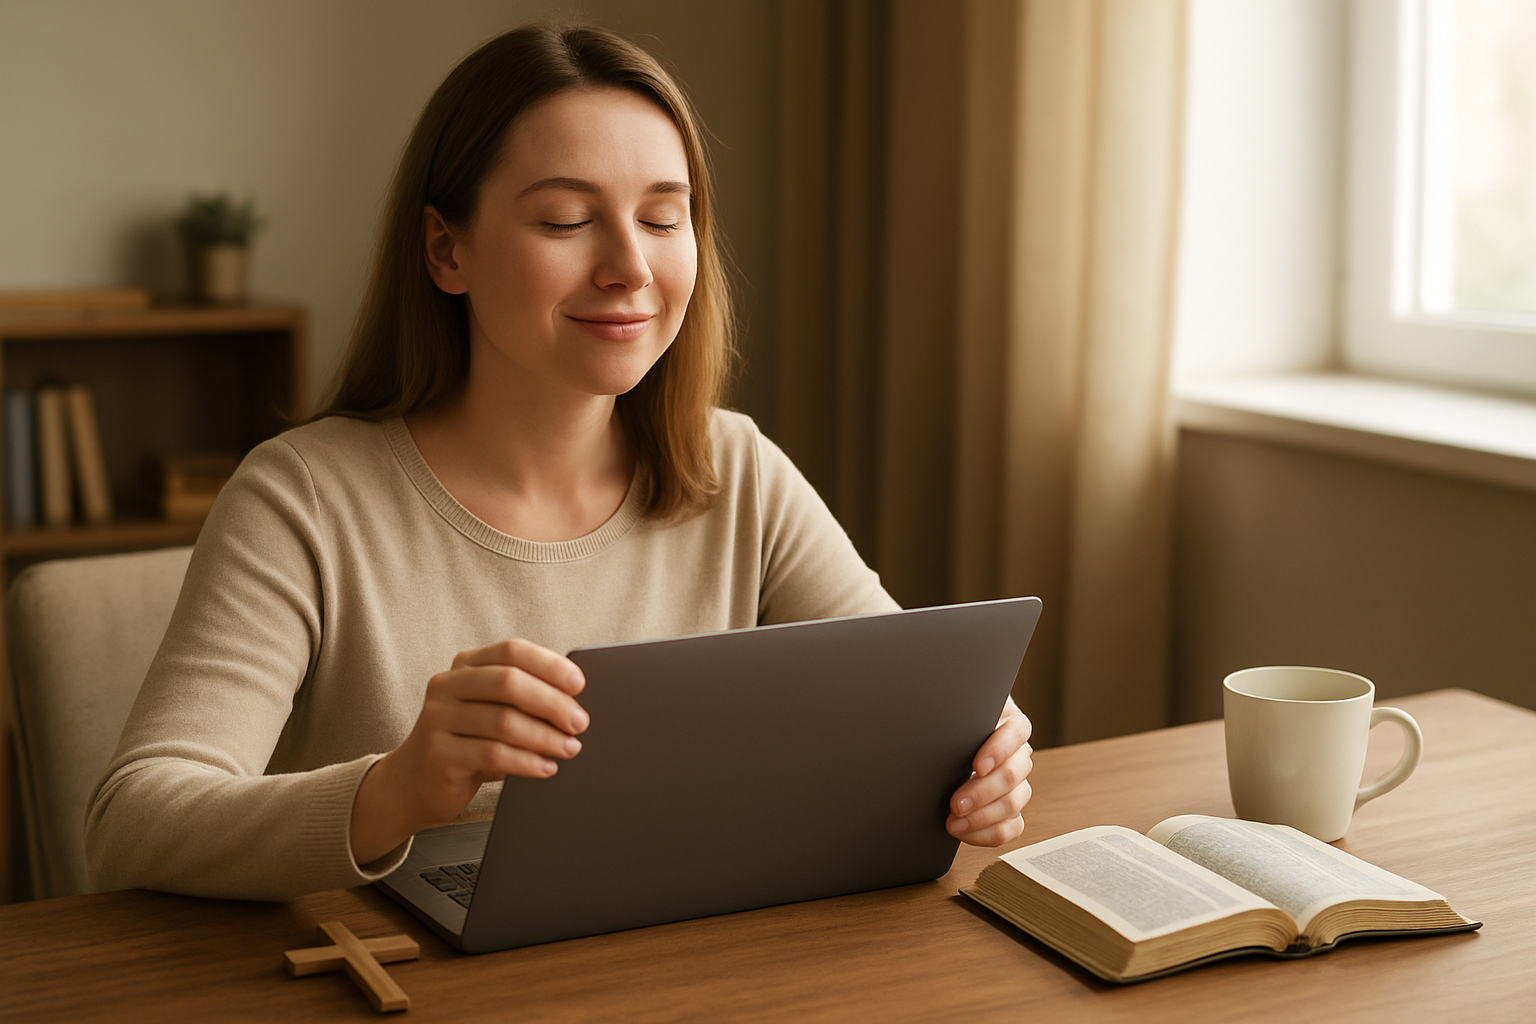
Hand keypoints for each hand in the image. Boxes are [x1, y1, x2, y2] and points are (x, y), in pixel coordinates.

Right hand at [349, 638, 588, 864]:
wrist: (414, 783)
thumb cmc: (466, 743)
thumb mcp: (491, 711)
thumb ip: (522, 698)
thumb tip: (575, 702)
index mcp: (465, 666)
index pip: (512, 651)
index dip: (550, 665)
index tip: (579, 684)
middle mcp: (447, 685)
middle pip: (509, 682)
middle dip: (552, 702)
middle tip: (579, 723)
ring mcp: (438, 718)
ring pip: (503, 721)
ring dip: (545, 736)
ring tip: (569, 748)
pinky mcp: (438, 753)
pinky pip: (492, 754)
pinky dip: (527, 761)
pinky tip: (546, 767)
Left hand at [946, 698, 1031, 845]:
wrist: (948, 742)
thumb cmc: (952, 725)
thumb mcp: (954, 716)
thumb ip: (954, 721)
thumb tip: (936, 728)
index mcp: (1010, 724)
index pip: (1017, 732)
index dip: (999, 751)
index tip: (978, 765)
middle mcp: (1018, 754)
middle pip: (1013, 774)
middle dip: (982, 792)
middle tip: (955, 803)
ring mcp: (1017, 783)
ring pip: (1013, 803)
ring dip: (982, 817)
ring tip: (954, 822)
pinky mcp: (1011, 808)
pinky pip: (1012, 826)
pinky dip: (988, 833)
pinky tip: (964, 831)